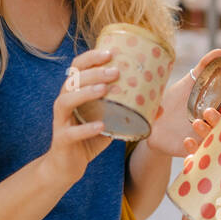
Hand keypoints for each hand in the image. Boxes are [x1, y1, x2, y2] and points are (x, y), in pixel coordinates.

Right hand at [41, 47, 118, 189]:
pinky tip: (100, 125)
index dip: (91, 57)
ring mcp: (61, 121)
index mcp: (75, 93)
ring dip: (85, 93)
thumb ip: (129, 112)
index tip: (111, 52)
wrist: (67, 166)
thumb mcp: (111, 122)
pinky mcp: (61, 140)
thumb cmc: (89, 139)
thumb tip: (160, 107)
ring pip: (65, 101)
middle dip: (93, 73)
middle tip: (115, 72)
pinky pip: (70, 132)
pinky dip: (85, 128)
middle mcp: (64, 103)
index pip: (78, 68)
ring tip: (104, 90)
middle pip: (72, 80)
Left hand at [145, 47, 220, 154]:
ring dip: (206, 131)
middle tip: (209, 111)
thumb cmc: (173, 101)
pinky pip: (196, 153)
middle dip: (218, 119)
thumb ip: (203, 67)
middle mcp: (210, 125)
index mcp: (213, 109)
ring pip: (211, 139)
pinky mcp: (189, 151)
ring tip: (195, 122)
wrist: (152, 123)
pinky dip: (193, 148)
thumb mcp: (187, 83)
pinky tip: (185, 141)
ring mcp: (201, 139)